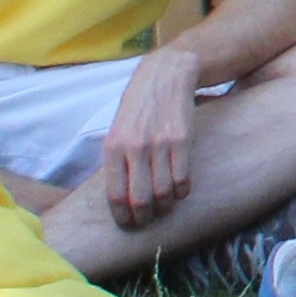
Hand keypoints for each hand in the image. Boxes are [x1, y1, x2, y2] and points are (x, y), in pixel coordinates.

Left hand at [94, 42, 206, 227]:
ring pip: (162, 193)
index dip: (122, 216)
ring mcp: (158, 144)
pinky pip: (182, 178)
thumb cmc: (140, 103)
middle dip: (144, 217)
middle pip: (139, 199)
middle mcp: (134, 147)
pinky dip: (182, 191)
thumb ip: (117, 157)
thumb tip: (118, 192)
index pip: (114, 194)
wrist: (167, 72)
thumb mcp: (118, 126)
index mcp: (113, 146)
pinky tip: (181, 190)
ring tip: (166, 207)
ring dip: (165, 206)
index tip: (128, 224)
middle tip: (148, 221)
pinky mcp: (182, 139)